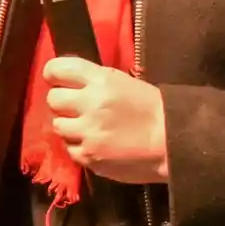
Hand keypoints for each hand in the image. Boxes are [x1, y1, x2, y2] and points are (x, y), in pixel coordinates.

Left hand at [44, 56, 168, 183]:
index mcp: (100, 80)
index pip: (57, 69)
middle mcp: (90, 103)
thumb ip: (93, 80)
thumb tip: (67, 81)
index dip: (53, 74)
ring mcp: (88, 132)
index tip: (56, 79)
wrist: (171, 142)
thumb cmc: (151, 108)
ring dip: (69, 126)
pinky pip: (69, 149)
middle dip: (62, 103)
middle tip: (75, 107)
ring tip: (86, 128)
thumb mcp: (122, 82)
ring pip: (58, 125)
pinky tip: (94, 144)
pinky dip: (78, 146)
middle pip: (53, 99)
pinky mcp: (89, 156)